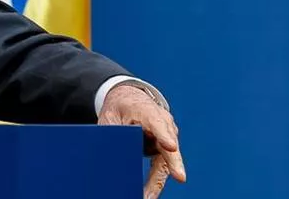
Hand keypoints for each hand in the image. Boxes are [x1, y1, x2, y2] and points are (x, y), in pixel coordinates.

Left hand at [98, 84, 185, 198]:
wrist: (128, 100)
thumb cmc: (118, 108)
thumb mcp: (108, 118)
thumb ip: (110, 134)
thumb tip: (108, 157)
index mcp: (147, 110)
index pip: (158, 123)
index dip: (164, 135)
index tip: (171, 146)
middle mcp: (162, 123)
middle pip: (169, 145)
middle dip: (174, 163)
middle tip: (180, 177)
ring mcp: (166, 136)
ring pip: (166, 160)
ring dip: (158, 180)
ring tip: (147, 196)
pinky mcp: (164, 148)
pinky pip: (161, 166)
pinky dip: (155, 180)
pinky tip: (147, 194)